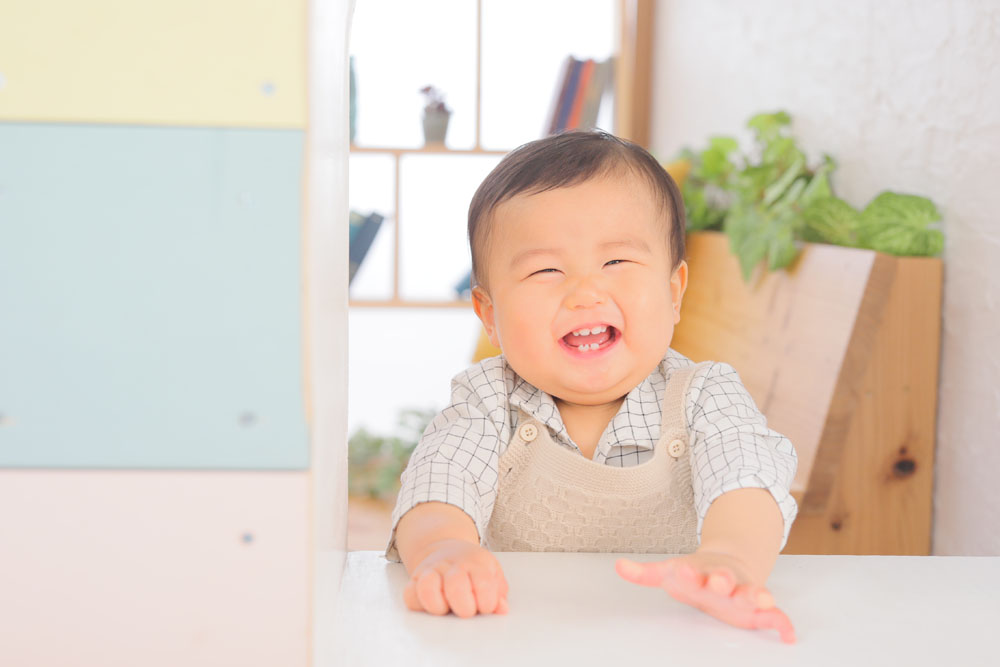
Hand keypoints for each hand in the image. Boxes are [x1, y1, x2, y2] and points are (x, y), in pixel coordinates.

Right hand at [403, 539, 508, 617]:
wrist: (447, 550)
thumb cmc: (473, 568)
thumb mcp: (492, 573)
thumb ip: (498, 592)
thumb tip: (501, 609)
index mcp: (476, 562)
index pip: (484, 583)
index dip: (487, 602)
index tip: (486, 606)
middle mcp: (452, 564)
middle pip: (456, 585)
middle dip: (465, 607)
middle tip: (468, 611)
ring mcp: (431, 570)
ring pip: (427, 587)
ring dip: (439, 605)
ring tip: (447, 609)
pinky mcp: (415, 580)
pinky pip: (410, 595)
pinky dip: (420, 605)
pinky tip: (433, 605)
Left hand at [615, 551, 795, 643]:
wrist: (729, 563)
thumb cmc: (696, 573)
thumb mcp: (670, 572)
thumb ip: (645, 573)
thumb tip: (618, 566)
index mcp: (703, 572)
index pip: (695, 571)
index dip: (690, 573)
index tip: (684, 571)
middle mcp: (726, 580)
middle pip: (727, 580)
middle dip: (724, 582)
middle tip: (721, 583)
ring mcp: (745, 592)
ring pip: (754, 593)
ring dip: (757, 596)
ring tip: (761, 600)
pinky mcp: (759, 609)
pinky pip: (776, 616)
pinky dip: (784, 624)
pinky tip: (789, 636)